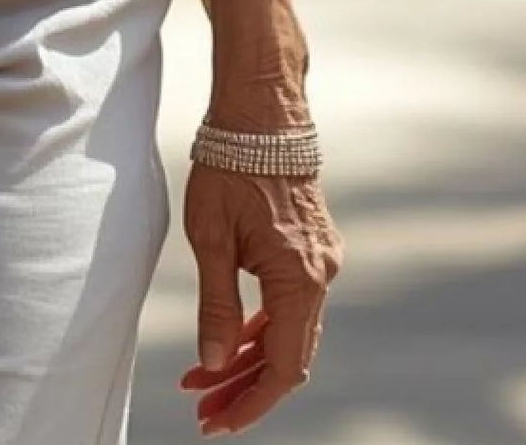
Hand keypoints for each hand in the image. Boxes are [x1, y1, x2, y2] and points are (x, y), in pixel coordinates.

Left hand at [178, 164, 342, 436]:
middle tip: (203, 412)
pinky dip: (261, 325)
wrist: (261, 112)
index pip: (282, 367)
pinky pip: (290, 302)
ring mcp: (321, 260)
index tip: (218, 422)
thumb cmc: (230, 167)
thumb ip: (217, 305)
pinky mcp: (311, 247)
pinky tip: (230, 340)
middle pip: (288, 356)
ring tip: (204, 382)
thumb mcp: (211, 238)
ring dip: (250, 358)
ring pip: (289, 330)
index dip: (251, 401)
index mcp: (301, 279)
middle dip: (245, 388)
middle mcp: (322, 275)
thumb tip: (214, 364)